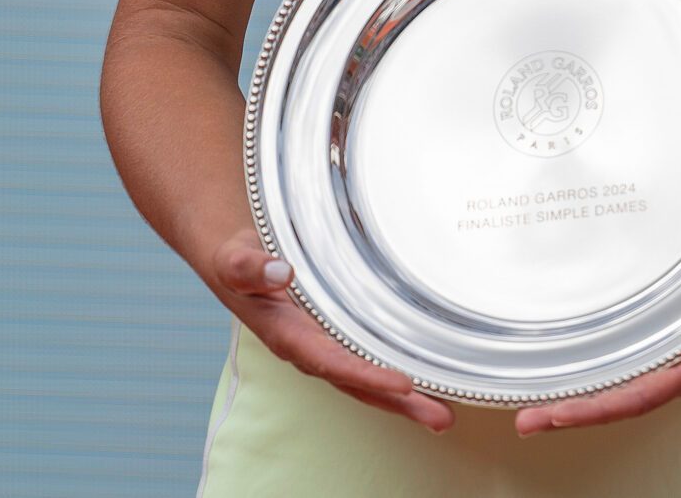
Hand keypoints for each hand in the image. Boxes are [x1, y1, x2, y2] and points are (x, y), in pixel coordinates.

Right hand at [209, 231, 453, 431]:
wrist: (238, 263)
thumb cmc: (240, 262)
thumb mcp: (237, 260)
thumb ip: (251, 267)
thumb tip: (279, 271)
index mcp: (288, 335)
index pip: (331, 361)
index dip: (366, 374)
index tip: (402, 384)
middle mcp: (310, 349)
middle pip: (357, 383)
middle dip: (398, 403)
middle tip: (440, 419)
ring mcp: (325, 346)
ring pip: (367, 379)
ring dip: (404, 400)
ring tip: (442, 416)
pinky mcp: (337, 336)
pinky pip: (367, 362)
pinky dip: (395, 380)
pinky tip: (427, 386)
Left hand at [515, 289, 680, 435]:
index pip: (639, 396)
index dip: (597, 408)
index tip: (556, 415)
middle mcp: (680, 365)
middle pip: (619, 397)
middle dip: (572, 411)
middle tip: (524, 419)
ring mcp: (672, 350)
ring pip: (620, 380)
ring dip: (579, 391)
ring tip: (533, 399)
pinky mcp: (668, 329)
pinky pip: (628, 355)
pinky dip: (597, 363)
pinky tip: (572, 359)